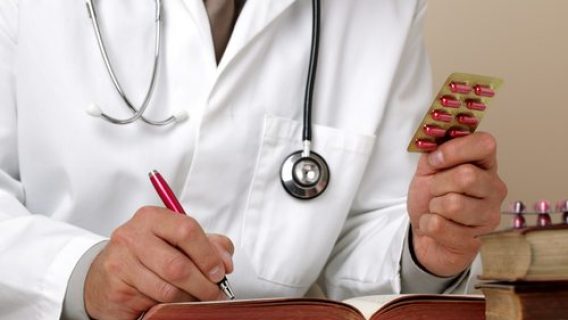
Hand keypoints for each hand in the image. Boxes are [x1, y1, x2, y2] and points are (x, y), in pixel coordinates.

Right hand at [84, 206, 233, 319]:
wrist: (104, 277)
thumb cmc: (146, 256)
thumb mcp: (177, 242)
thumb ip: (207, 244)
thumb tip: (225, 260)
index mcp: (152, 218)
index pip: (187, 230)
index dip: (208, 255)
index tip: (220, 271)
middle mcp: (133, 236)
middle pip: (178, 265)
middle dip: (204, 284)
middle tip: (215, 293)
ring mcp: (122, 262)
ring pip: (168, 289)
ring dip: (190, 298)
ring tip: (197, 299)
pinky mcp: (117, 288)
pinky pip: (155, 302)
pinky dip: (172, 306)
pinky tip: (176, 303)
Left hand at [407, 132, 506, 276]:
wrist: (425, 230)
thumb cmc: (432, 196)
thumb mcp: (429, 168)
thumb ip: (434, 151)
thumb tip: (435, 135)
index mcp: (485, 165)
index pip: (485, 144)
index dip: (455, 150)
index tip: (435, 160)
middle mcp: (495, 189)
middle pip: (467, 176)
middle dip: (438, 184)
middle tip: (435, 191)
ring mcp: (489, 216)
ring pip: (453, 204)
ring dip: (433, 206)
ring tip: (437, 209)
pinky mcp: (476, 241)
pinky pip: (440, 227)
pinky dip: (428, 224)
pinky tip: (435, 225)